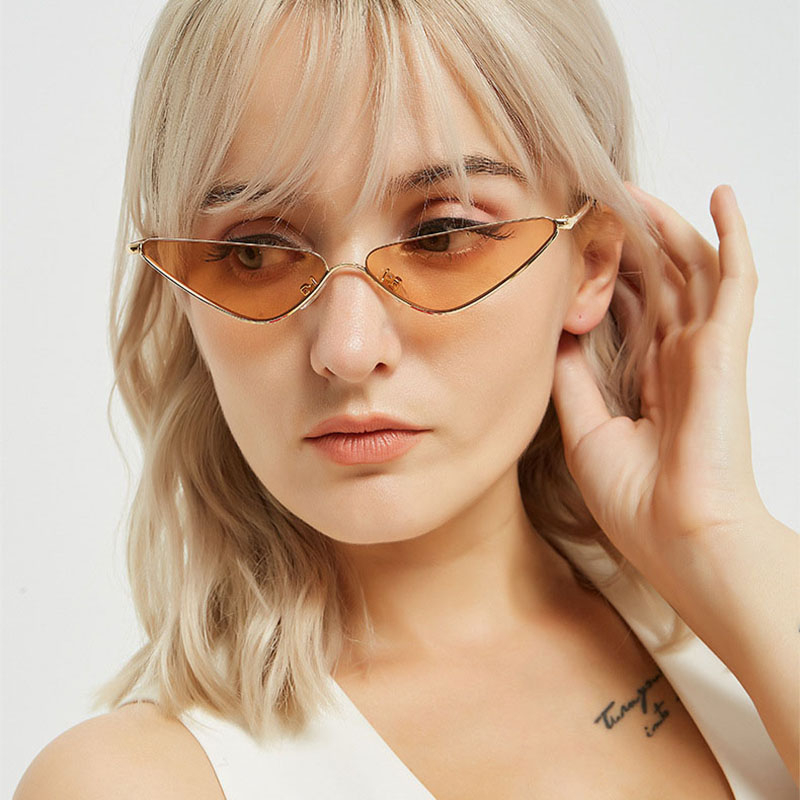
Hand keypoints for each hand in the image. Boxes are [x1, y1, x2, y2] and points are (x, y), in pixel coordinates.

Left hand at [552, 184, 766, 578]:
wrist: (681, 539)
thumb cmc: (640, 503)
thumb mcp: (587, 432)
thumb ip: (575, 381)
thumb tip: (557, 336)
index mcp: (651, 382)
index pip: (630, 312)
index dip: (608, 276)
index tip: (577, 246)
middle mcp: (680, 359)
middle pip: (656, 282)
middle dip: (629, 242)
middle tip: (598, 204)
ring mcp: (705, 349)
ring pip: (688, 269)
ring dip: (666, 227)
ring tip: (634, 191)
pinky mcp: (726, 345)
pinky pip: (736, 278)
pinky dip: (733, 235)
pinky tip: (721, 197)